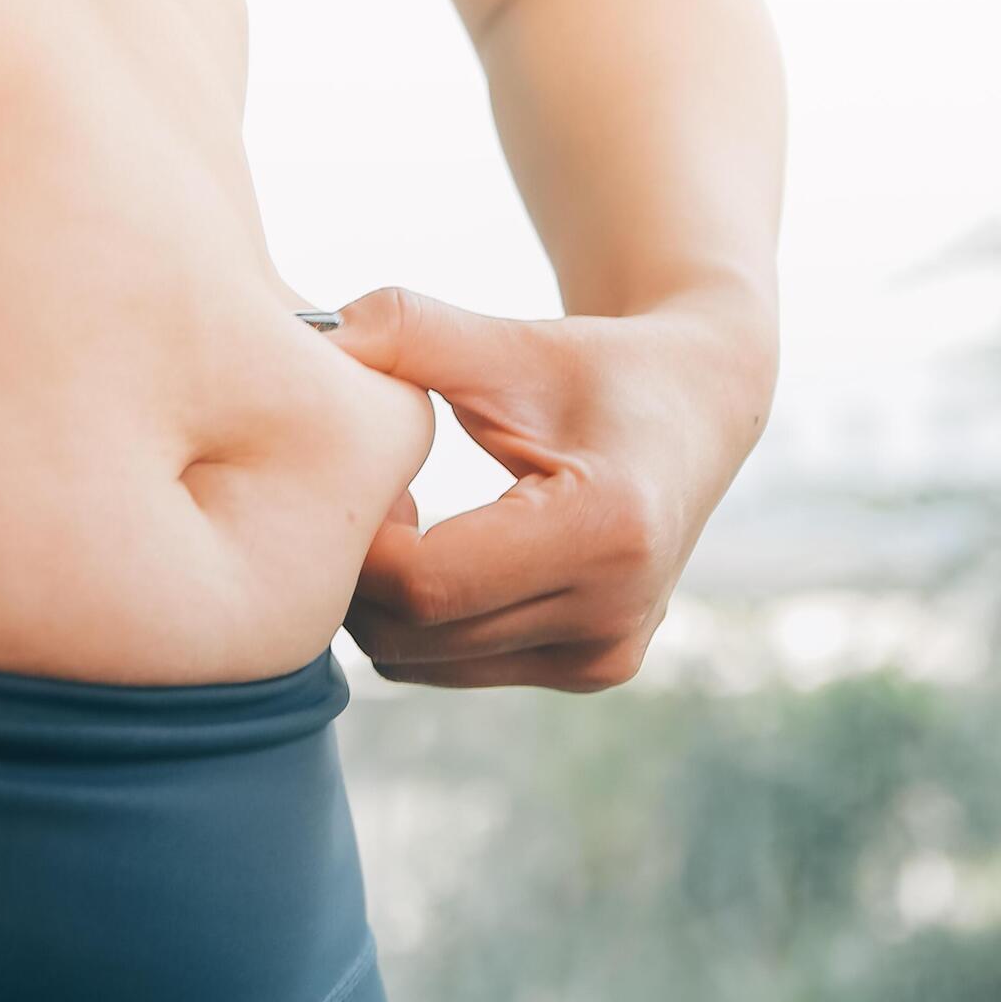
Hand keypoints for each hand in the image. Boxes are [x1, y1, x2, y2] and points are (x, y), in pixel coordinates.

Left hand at [324, 283, 773, 691]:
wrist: (696, 409)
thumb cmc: (591, 365)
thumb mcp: (507, 340)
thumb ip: (407, 330)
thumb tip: (304, 331)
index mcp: (604, 533)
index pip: (424, 584)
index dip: (356, 537)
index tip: (353, 473)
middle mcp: (612, 616)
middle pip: (413, 633)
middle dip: (356, 569)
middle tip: (366, 489)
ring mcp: (604, 658)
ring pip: (418, 661)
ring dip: (382, 598)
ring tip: (404, 516)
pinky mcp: (590, 671)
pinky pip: (449, 665)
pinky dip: (417, 617)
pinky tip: (437, 547)